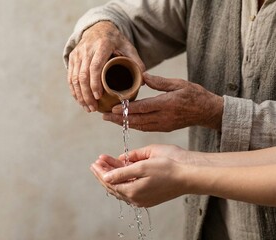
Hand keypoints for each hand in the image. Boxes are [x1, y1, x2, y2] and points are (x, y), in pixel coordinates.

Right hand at [68, 21, 144, 111]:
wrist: (99, 28)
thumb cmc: (116, 41)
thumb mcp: (128, 47)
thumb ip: (136, 61)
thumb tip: (143, 80)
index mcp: (102, 46)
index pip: (94, 67)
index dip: (95, 83)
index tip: (98, 97)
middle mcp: (87, 49)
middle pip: (82, 75)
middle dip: (86, 94)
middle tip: (93, 108)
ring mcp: (77, 54)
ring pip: (74, 78)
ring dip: (80, 95)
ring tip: (88, 108)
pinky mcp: (72, 58)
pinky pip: (70, 77)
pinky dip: (74, 91)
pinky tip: (80, 100)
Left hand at [92, 155, 187, 207]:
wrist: (188, 176)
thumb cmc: (168, 168)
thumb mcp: (142, 166)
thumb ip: (122, 172)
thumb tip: (106, 177)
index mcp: (132, 191)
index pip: (110, 181)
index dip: (101, 171)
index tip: (94, 162)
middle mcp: (136, 199)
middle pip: (113, 186)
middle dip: (103, 173)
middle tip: (96, 163)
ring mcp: (142, 199)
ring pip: (121, 188)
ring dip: (112, 176)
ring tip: (104, 165)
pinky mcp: (148, 197)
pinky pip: (129, 189)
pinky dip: (122, 180)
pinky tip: (119, 172)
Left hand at [103, 73, 222, 130]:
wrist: (207, 111)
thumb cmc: (195, 95)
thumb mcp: (179, 83)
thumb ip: (160, 82)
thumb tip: (143, 75)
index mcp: (167, 104)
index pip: (142, 108)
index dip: (125, 109)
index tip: (111, 107)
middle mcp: (163, 117)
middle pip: (136, 119)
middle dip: (118, 119)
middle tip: (103, 116)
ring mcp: (164, 125)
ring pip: (139, 126)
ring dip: (123, 123)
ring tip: (110, 119)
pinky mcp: (164, 128)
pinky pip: (145, 128)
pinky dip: (133, 126)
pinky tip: (124, 123)